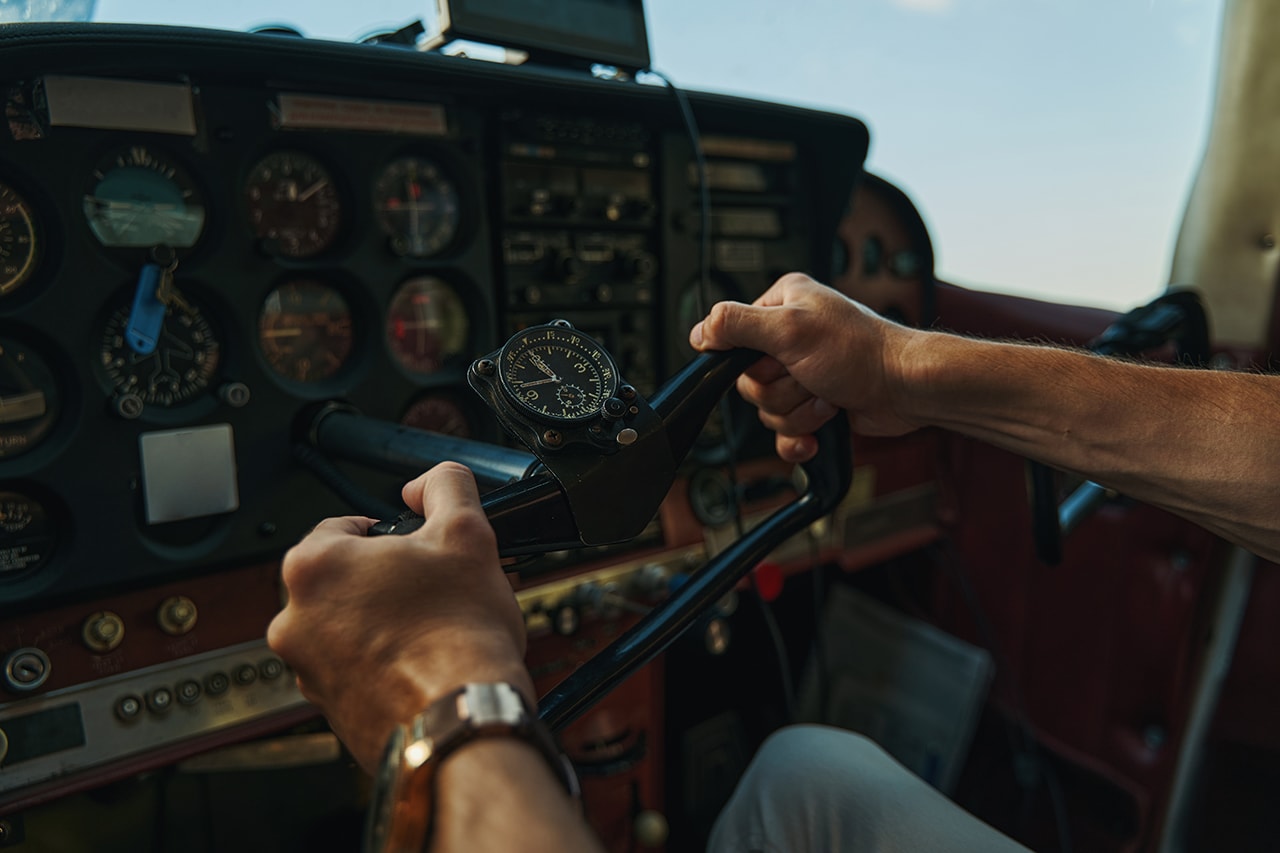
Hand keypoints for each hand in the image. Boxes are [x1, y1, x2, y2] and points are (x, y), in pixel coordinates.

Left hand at [267, 462, 531, 771]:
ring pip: (346, 627)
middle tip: (430, 590)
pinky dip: (382, 665)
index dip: (389, 534)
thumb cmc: (458, 636)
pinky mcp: (327, 709)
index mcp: (314, 567)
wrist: (461, 721)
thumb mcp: (467, 532)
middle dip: (384, 581)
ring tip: (431, 630)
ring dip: (382, 623)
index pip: (343, 527)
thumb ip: (445, 485)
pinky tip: (423, 665)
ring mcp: (306, 670)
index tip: (415, 548)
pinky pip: (352, 670)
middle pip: (343, 580)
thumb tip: (429, 482)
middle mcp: (294, 620)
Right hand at [689, 273, 921, 461]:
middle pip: (748, 381)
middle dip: (781, 391)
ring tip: (827, 396)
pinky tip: (819, 430)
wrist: (904, 388)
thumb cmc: (862, 352)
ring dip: (798, 411)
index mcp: (780, 306)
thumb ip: (737, 325)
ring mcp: (801, 372)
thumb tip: (700, 331)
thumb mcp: (790, 329)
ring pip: (767, 409)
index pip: (732, 338)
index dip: (749, 360)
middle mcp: (788, 337)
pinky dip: (800, 436)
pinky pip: (784, 432)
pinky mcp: (813, 403)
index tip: (773, 362)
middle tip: (810, 377)